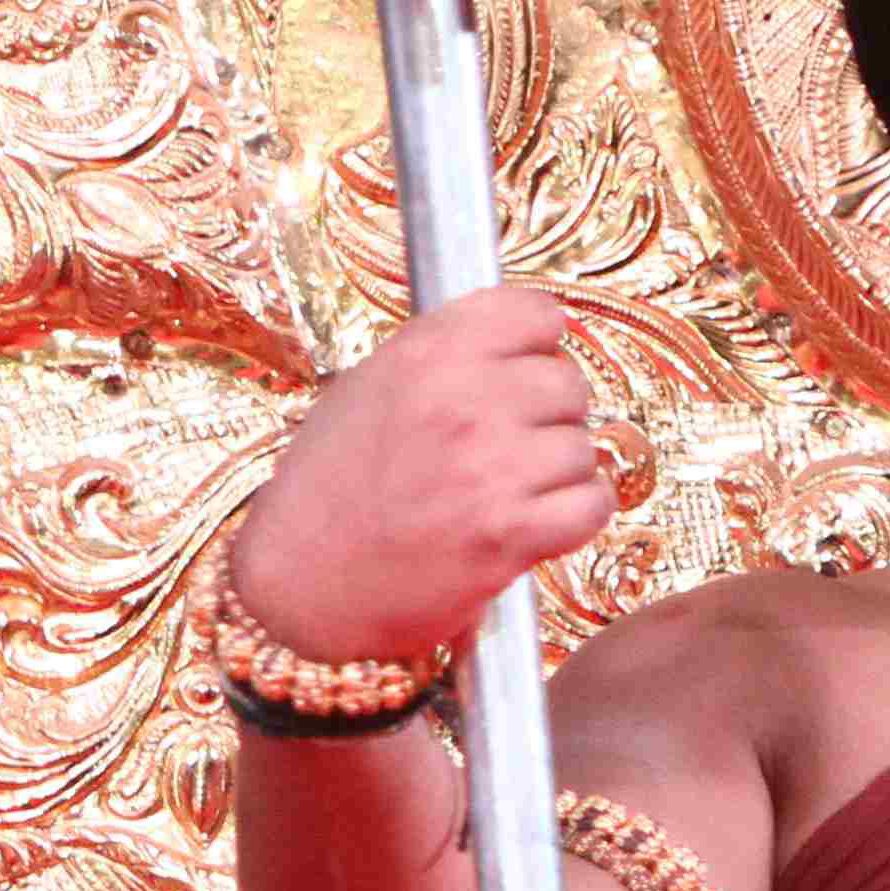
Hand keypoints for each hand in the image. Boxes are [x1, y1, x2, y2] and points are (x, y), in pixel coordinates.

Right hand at [234, 283, 611, 659]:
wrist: (298, 575)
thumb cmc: (331, 486)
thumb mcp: (372, 386)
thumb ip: (445, 356)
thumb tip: (524, 346)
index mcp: (428, 352)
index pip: (537, 314)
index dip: (538, 346)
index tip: (525, 369)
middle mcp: (461, 400)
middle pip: (568, 382)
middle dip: (549, 415)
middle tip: (512, 445)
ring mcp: (488, 467)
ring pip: (582, 447)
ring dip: (559, 472)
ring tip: (513, 490)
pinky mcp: (507, 534)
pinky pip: (591, 505)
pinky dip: (576, 516)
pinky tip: (541, 521)